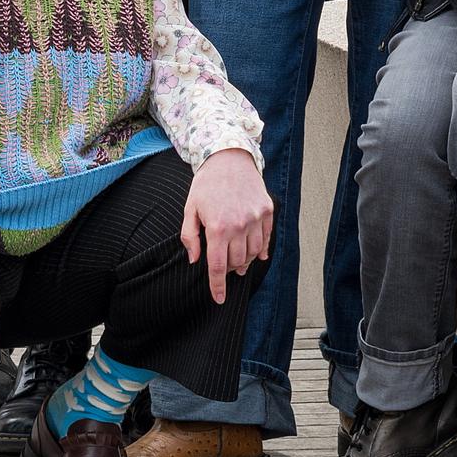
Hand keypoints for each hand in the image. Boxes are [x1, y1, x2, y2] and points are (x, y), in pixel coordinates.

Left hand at [180, 149, 276, 298]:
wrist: (229, 157)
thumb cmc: (206, 184)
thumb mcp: (190, 209)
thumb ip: (190, 236)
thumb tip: (195, 260)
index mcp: (217, 228)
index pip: (218, 267)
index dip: (217, 286)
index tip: (219, 299)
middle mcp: (239, 226)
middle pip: (237, 262)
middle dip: (230, 270)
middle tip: (225, 266)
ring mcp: (255, 218)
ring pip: (253, 253)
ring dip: (245, 261)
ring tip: (239, 260)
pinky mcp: (267, 211)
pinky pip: (266, 239)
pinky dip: (261, 250)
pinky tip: (256, 254)